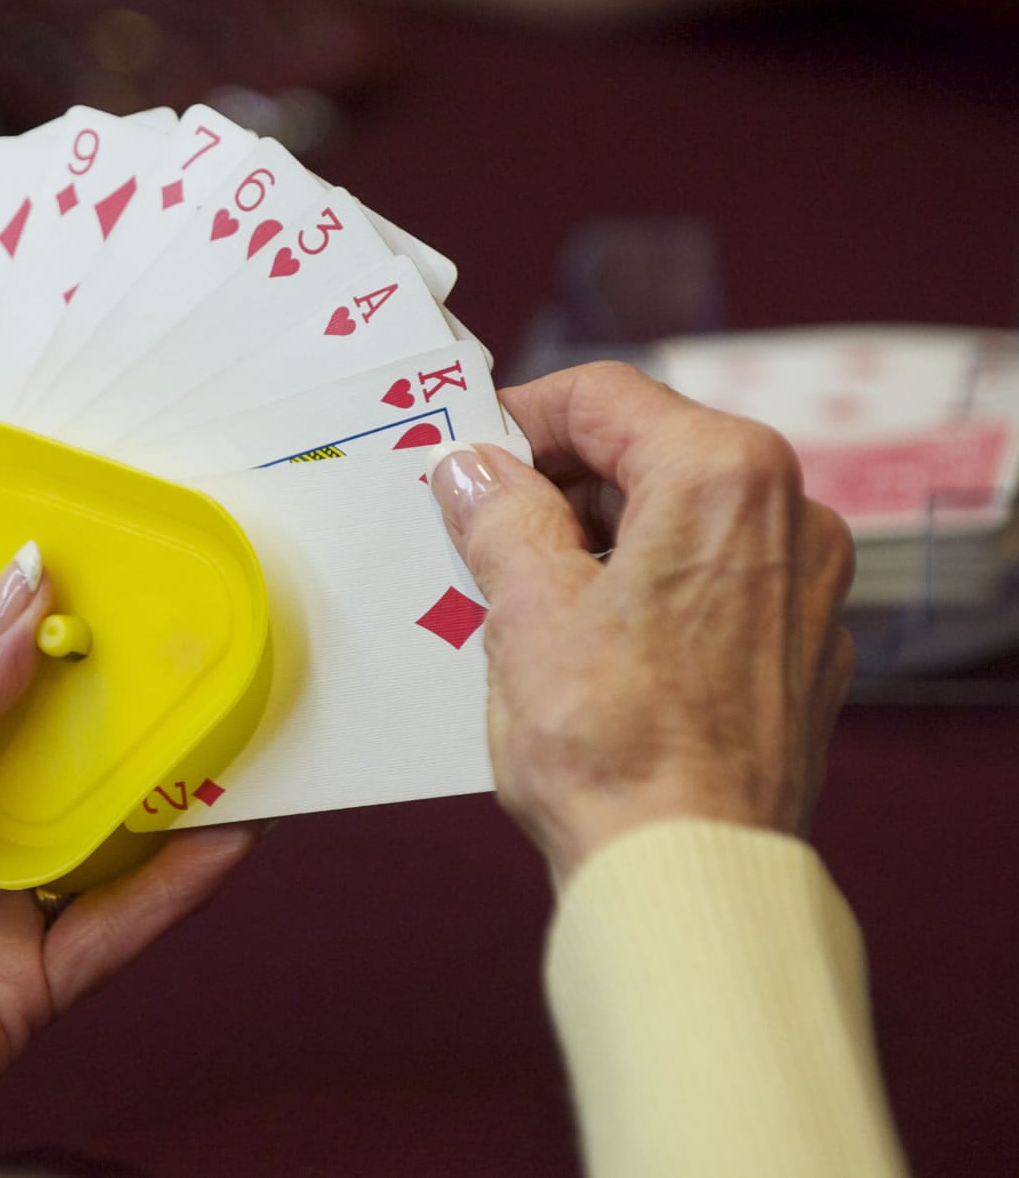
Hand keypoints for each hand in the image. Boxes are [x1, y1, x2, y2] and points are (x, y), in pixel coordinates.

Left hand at [0, 544, 261, 1134]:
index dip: (54, 647)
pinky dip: (170, 889)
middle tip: (197, 656)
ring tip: (236, 734)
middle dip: (126, 716)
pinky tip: (220, 837)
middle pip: (60, 765)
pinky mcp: (15, 986)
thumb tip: (25, 596)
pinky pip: (109, 932)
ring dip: (164, 795)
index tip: (120, 595)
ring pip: (98, 843)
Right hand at [428, 362, 854, 883]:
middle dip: (555, 483)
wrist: (687, 873)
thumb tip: (474, 471)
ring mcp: (806, 590)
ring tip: (519, 593)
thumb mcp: (525, 609)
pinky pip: (710, 584)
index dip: (520, 417)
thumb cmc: (614, 748)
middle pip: (650, 453)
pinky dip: (644, 590)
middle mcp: (789, 518)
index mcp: (724, 478)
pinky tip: (583, 645)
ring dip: (595, 539)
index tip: (465, 454)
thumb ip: (499, 515)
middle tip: (477, 524)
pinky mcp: (800, 654)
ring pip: (680, 520)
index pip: (605, 397)